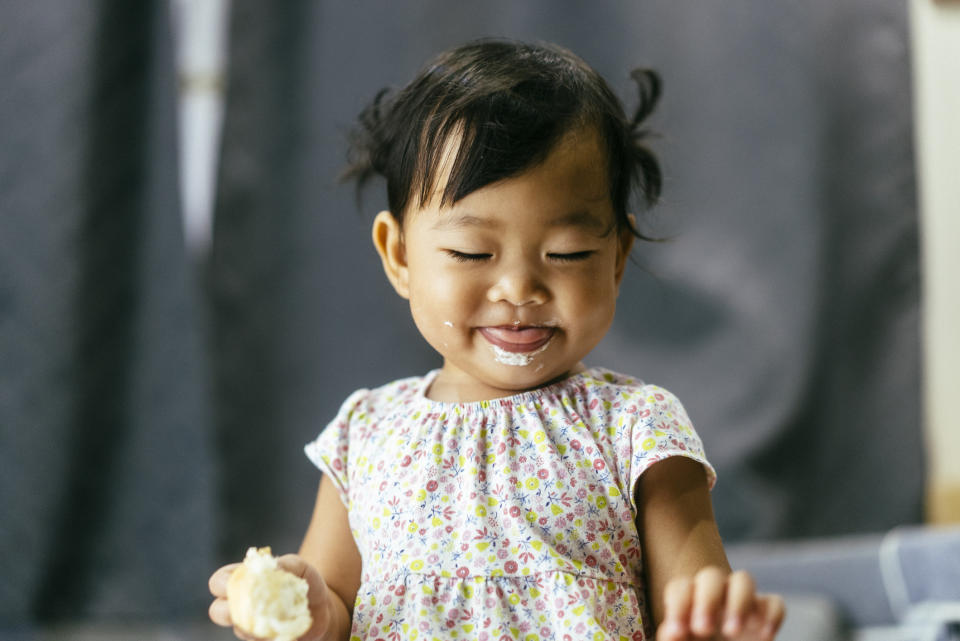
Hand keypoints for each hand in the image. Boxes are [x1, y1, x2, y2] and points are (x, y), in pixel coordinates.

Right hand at [208, 553, 334, 640]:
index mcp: (244, 581)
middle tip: (247, 607)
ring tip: (280, 616)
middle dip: (226, 611)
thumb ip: (286, 564)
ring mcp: (250, 627)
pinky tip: (287, 630)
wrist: (322, 609)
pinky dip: (273, 638)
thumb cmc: (303, 583)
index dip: (221, 584)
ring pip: (240, 630)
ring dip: (255, 625)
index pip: (219, 581)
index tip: (233, 584)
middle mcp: (241, 606)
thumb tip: (275, 567)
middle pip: (217, 611)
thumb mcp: (299, 568)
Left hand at [656, 567, 784, 639]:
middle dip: (708, 600)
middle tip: (703, 630)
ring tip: (732, 632)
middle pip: (711, 576)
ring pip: (744, 580)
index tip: (677, 632)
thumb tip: (671, 632)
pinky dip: (771, 616)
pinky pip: (774, 602)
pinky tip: (765, 637)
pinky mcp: (765, 614)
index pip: (680, 588)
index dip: (678, 606)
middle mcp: (714, 594)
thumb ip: (675, 635)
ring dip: (738, 603)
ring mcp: (741, 601)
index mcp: (688, 599)